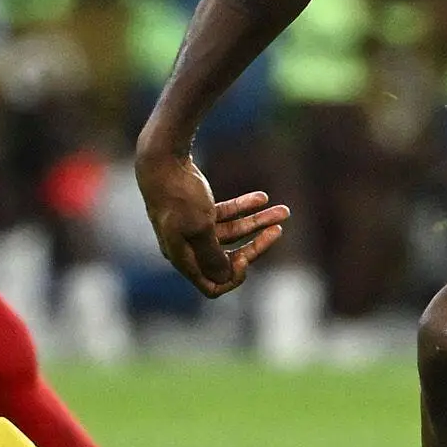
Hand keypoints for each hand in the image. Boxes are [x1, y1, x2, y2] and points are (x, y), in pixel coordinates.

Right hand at [135, 147, 288, 296]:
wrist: (162, 160)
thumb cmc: (179, 196)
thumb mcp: (199, 226)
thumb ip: (213, 255)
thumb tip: (224, 277)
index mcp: (184, 258)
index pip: (212, 285)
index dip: (232, 277)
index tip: (245, 259)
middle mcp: (188, 248)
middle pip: (228, 259)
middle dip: (256, 247)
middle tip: (278, 229)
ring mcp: (194, 229)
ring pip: (232, 233)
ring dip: (257, 223)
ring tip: (283, 211)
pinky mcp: (199, 210)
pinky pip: (227, 215)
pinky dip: (243, 207)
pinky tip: (262, 197)